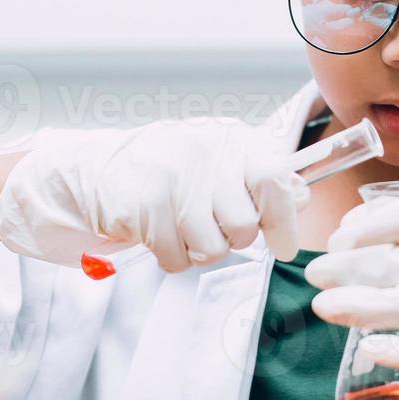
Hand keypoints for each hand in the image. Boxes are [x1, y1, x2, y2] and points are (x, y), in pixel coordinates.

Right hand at [0, 118, 307, 271]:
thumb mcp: (219, 158)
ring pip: (211, 248)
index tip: (284, 245)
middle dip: (232, 238)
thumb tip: (302, 196)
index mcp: (230, 140)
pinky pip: (177, 259)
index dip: (284, 220)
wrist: (95, 168)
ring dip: (199, 248)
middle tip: (211, 224)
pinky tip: (159, 233)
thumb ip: (261, 177)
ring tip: (183, 226)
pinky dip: (171, 256)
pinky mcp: (142, 208)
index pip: (273, 180)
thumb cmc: (170, 168)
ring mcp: (171, 181)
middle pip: (243, 226)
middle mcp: (202, 154)